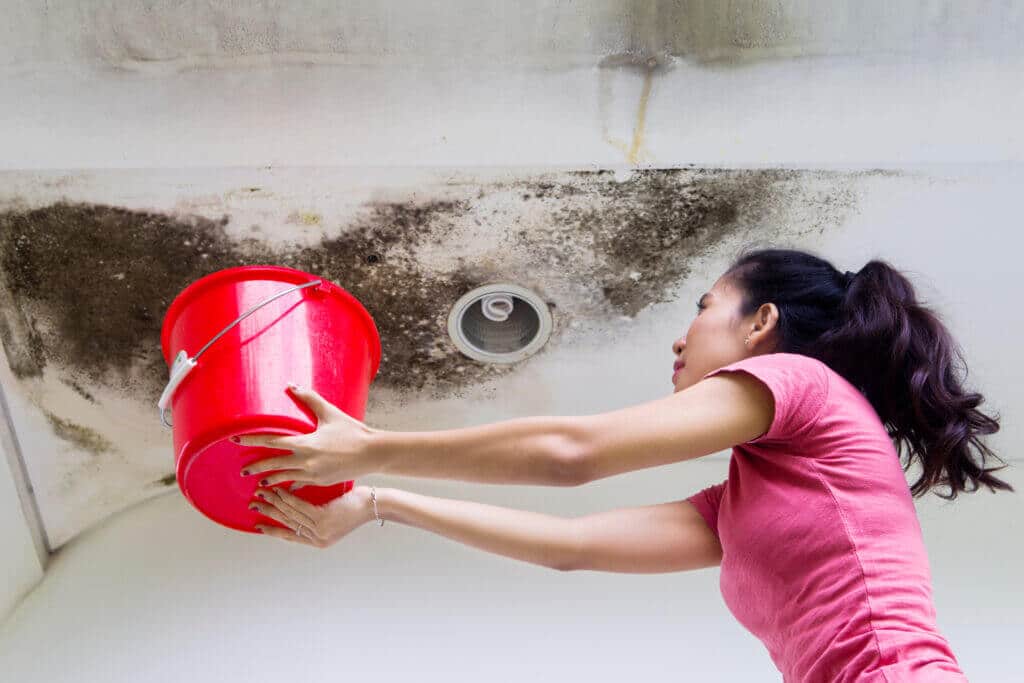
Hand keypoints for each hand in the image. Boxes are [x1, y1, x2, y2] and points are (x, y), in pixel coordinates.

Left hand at [236, 383, 379, 486]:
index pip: (272, 441)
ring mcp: (313, 474)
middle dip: (256, 468)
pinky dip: (290, 486)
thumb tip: (291, 385)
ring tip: (259, 484)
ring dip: (270, 480)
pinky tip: (285, 488)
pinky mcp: (321, 481)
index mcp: (306, 443)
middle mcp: (306, 461)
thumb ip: (309, 398)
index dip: (252, 440)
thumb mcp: (330, 413)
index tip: (235, 440)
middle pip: (273, 465)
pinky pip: (300, 484)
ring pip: (285, 478)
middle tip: (242, 470)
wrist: (373, 453)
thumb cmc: (352, 431)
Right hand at [249, 485, 373, 547]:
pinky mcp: (323, 518)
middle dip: (268, 513)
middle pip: (286, 524)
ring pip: (290, 514)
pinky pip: (299, 506)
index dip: (272, 530)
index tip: (258, 525)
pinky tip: (278, 489)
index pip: (290, 536)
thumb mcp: (332, 515)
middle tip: (253, 504)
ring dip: (273, 502)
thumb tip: (295, 506)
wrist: (373, 505)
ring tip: (261, 493)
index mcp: (319, 541)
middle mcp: (317, 539)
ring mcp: (320, 530)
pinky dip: (287, 497)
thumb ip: (315, 516)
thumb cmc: (354, 506)